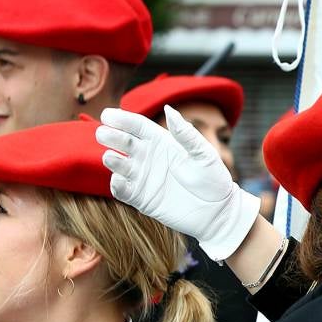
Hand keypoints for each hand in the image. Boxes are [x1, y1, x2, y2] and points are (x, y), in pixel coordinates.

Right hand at [97, 105, 259, 260]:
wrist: (217, 213)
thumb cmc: (214, 180)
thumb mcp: (203, 155)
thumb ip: (186, 134)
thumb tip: (168, 108)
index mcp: (161, 141)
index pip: (136, 125)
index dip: (121, 119)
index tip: (107, 115)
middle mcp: (147, 156)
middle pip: (122, 141)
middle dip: (110, 136)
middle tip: (103, 134)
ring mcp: (142, 177)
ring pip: (118, 164)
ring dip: (112, 160)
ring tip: (112, 158)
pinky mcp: (140, 198)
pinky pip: (121, 189)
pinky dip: (117, 185)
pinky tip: (119, 181)